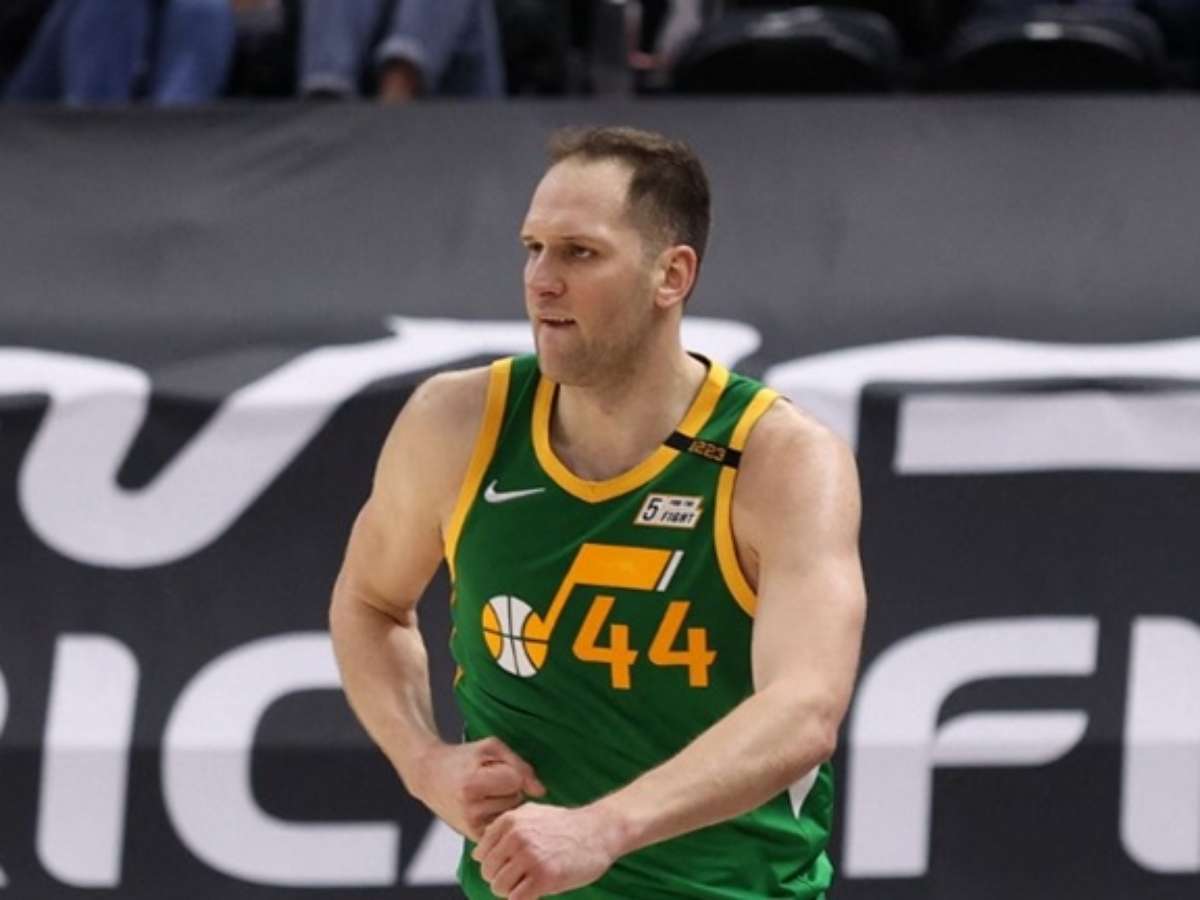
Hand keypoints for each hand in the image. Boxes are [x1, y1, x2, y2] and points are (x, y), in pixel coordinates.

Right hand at [410, 737, 544, 841]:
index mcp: (471, 785)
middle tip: (486, 780)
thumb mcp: (491, 748)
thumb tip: (541, 792)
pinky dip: (500, 814)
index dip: (510, 770)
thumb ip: (520, 765)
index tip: (493, 767)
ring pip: (512, 813)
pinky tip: (485, 805)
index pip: (516, 780)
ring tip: (484, 792)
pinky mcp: (472, 836)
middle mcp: (469, 810)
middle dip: (508, 787)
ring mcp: (470, 826)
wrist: (430, 775)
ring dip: (504, 801)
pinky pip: (504, 824)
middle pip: (516, 798)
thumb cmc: (464, 757)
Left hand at [473, 803, 621, 899]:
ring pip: (498, 887)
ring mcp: (530, 857)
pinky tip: (537, 889)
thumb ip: (503, 828)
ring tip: (528, 884)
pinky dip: (524, 898)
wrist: (598, 831)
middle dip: (501, 878)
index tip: (511, 864)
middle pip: (487, 872)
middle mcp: (516, 837)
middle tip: (521, 877)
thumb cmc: (565, 825)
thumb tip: (478, 851)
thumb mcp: (531, 814)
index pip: (481, 854)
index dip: (494, 863)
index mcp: (510, 821)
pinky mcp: (544, 877)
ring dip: (511, 890)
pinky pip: (516, 898)